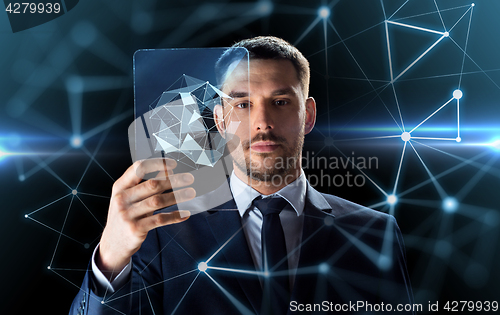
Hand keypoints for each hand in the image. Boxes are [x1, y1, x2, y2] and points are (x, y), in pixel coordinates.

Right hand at [96, 158, 194, 279]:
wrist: (113, 244)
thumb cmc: (125, 215)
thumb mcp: (130, 198)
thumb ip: (147, 184)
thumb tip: (168, 170)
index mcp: (120, 187)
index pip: (138, 168)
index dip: (157, 163)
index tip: (173, 163)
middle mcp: (122, 199)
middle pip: (152, 185)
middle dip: (173, 180)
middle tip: (189, 178)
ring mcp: (128, 215)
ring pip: (158, 201)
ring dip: (177, 196)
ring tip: (191, 192)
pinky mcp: (136, 229)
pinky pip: (160, 219)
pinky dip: (175, 216)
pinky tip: (185, 213)